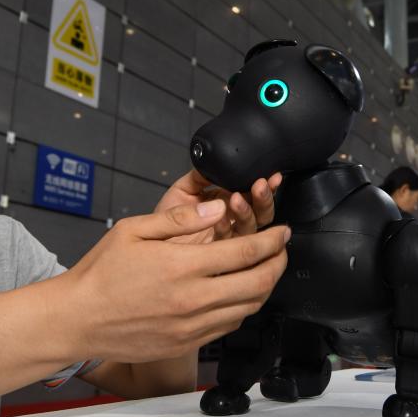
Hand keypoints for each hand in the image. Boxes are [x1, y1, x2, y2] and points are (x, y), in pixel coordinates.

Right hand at [63, 199, 288, 363]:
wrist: (77, 319)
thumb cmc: (99, 274)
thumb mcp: (132, 231)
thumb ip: (179, 219)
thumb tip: (217, 210)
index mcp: (182, 266)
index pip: (246, 251)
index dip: (273, 240)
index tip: (282, 231)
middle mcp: (193, 299)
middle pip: (259, 283)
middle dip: (279, 263)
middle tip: (282, 250)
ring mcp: (192, 326)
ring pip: (249, 308)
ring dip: (265, 288)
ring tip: (264, 271)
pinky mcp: (186, 343)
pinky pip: (228, 326)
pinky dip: (242, 308)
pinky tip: (237, 295)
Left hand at [154, 170, 282, 242]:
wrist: (147, 240)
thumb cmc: (165, 217)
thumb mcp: (183, 189)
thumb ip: (201, 176)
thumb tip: (217, 162)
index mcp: (227, 204)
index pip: (253, 195)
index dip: (265, 186)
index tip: (270, 176)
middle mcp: (232, 222)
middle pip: (261, 214)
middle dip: (263, 199)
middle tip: (259, 186)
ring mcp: (226, 239)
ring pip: (251, 229)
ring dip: (248, 212)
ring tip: (238, 198)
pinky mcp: (216, 255)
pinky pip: (229, 243)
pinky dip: (226, 228)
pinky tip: (220, 217)